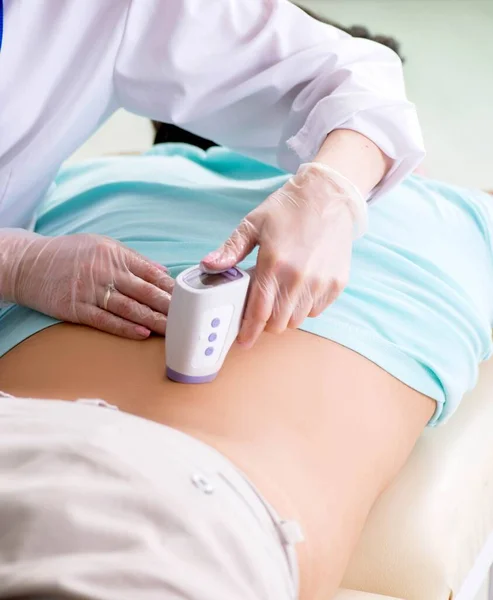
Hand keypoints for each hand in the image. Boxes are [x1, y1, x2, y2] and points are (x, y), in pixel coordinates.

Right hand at [1, 232, 173, 338]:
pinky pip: (106, 321)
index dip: (171, 288)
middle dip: (169, 307)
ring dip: (153, 321)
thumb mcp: (101, 245)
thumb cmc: (68, 254)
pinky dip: (125, 328)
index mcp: (114, 254)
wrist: (28, 264)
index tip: (188, 298)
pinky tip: (142, 334)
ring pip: (130, 309)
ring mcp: (91, 291)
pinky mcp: (77, 309)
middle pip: (145, 292)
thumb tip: (162, 270)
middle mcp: (105, 272)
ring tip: (173, 330)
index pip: (151, 272)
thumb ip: (132, 259)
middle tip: (188, 318)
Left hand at [201, 162, 358, 347]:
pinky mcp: (338, 283)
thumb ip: (230, 250)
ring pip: (298, 320)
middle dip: (265, 323)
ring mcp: (321, 282)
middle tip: (259, 311)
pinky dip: (305, 307)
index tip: (242, 341)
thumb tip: (207, 266)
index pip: (259, 312)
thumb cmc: (288, 209)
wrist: (329, 195)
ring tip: (279, 297)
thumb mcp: (253, 224)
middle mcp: (300, 278)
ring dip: (285, 315)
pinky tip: (298, 289)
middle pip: (279, 323)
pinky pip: (316, 310)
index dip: (248, 331)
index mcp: (274, 264)